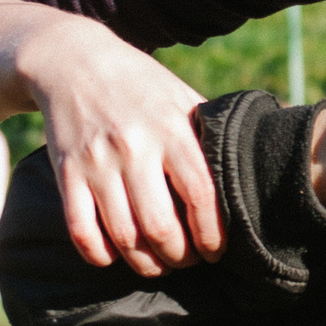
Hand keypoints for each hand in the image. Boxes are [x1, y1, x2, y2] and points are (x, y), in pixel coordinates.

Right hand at [17, 19, 221, 277]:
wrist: (72, 61)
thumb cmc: (141, 86)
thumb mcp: (182, 97)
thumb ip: (212, 132)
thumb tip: (259, 160)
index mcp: (173, 129)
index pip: (201, 195)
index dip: (212, 234)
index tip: (216, 251)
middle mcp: (135, 147)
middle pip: (161, 226)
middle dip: (179, 256)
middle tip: (187, 260)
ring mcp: (98, 161)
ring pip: (123, 235)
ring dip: (144, 263)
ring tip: (158, 264)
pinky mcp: (66, 172)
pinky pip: (80, 229)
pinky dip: (98, 254)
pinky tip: (113, 257)